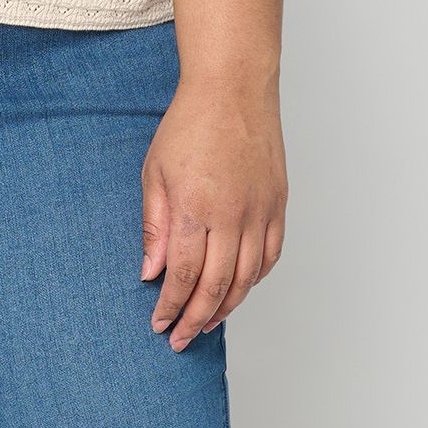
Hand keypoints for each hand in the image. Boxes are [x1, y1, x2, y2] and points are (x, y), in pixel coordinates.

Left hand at [141, 72, 287, 349]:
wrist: (234, 88)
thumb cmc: (189, 126)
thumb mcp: (155, 174)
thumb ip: (155, 227)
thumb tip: (150, 273)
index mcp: (196, 207)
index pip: (183, 274)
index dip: (171, 305)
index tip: (160, 324)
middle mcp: (232, 214)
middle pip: (217, 285)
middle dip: (196, 318)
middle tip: (181, 339)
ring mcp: (260, 210)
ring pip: (248, 277)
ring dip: (226, 306)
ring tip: (207, 323)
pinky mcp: (278, 203)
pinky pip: (270, 255)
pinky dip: (254, 280)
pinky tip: (237, 291)